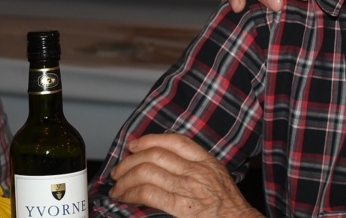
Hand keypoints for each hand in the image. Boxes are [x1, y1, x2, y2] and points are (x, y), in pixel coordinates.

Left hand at [108, 133, 258, 217]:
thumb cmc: (228, 205)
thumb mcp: (217, 176)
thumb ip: (196, 167)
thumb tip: (167, 163)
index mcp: (206, 161)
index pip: (175, 141)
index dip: (150, 140)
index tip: (135, 145)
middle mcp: (196, 170)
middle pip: (155, 155)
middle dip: (130, 161)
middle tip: (119, 170)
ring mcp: (188, 187)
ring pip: (147, 172)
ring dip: (125, 179)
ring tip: (117, 187)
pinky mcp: (180, 206)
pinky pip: (148, 193)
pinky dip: (130, 193)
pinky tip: (124, 197)